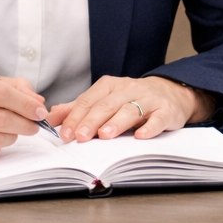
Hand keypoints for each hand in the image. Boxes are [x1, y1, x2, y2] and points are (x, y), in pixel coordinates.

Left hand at [49, 75, 218, 141]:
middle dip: (91, 121)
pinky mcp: (166, 111)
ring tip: (105, 135)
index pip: (89, 101)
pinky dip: (150, 127)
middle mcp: (128, 89)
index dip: (75, 117)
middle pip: (107, 105)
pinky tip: (141, 136)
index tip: (64, 134)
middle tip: (80, 137)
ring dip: (117, 122)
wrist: (171, 93)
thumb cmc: (133, 99)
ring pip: (130, 110)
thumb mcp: (105, 99)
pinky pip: (158, 119)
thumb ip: (78, 108)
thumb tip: (51, 117)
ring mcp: (149, 100)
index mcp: (110, 86)